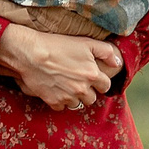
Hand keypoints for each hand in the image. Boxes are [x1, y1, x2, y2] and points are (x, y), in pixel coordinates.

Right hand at [0, 24, 121, 110]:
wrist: (31, 53)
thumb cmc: (58, 45)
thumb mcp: (86, 42)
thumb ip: (106, 51)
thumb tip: (118, 62)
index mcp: (93, 75)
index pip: (106, 86)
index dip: (100, 81)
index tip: (93, 77)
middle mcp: (82, 89)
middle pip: (92, 98)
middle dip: (88, 91)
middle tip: (79, 81)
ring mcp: (67, 97)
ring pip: (77, 104)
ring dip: (74, 97)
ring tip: (67, 85)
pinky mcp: (53, 101)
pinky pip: (61, 107)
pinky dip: (60, 101)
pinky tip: (56, 89)